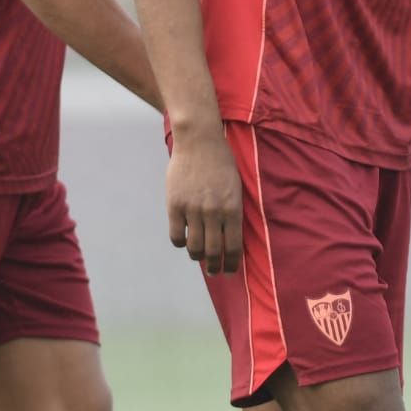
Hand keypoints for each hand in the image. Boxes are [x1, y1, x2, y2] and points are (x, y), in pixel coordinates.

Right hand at [166, 125, 242, 274]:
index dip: (232, 264)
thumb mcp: (236, 187)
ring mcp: (193, 209)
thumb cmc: (221, 163)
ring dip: (197, 257)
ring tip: (199, 256)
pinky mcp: (175, 205)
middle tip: (214, 270)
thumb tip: (230, 238)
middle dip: (215, 266)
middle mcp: (213, 212)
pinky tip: (185, 239)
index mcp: (232, 208)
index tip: (230, 270)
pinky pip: (177, 236)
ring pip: (194, 247)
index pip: (233, 247)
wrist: (199, 141)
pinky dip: (181, 243)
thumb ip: (233, 212)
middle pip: (214, 252)